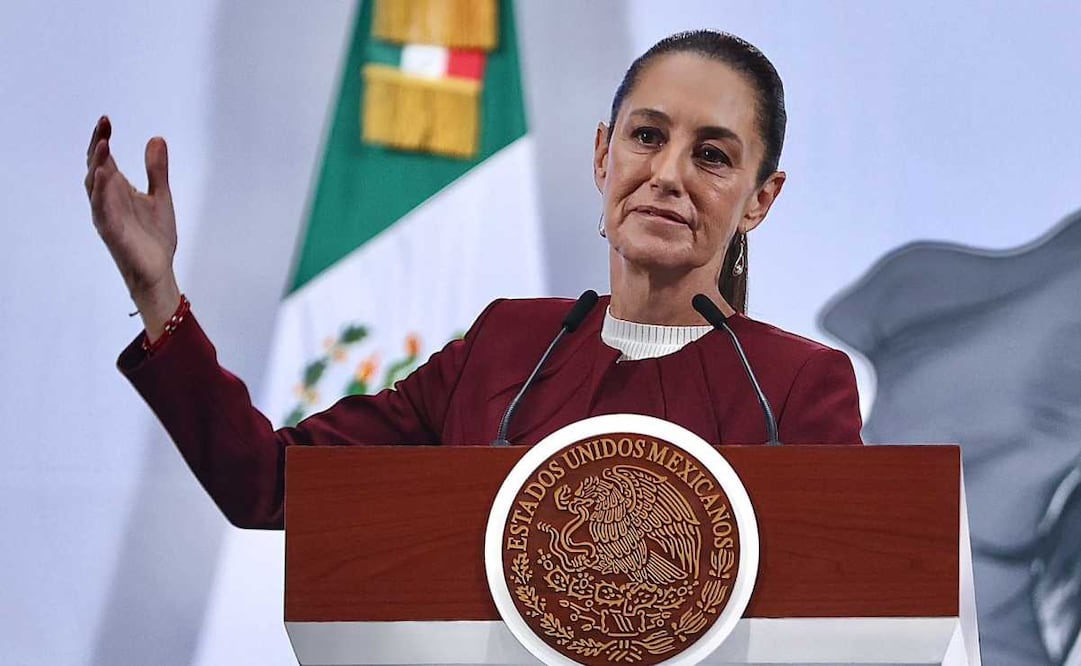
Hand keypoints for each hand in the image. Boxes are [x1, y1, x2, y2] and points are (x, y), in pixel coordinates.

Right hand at [85, 116, 180, 338]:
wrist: (158, 269)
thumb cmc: (155, 236)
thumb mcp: (160, 196)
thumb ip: (157, 170)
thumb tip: (156, 138)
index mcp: (118, 189)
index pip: (106, 159)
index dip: (103, 139)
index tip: (106, 120)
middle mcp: (107, 199)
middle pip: (96, 167)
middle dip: (97, 146)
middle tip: (103, 125)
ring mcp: (106, 214)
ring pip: (94, 185)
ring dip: (97, 165)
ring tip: (103, 144)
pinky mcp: (110, 230)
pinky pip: (101, 208)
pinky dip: (101, 192)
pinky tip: (104, 175)